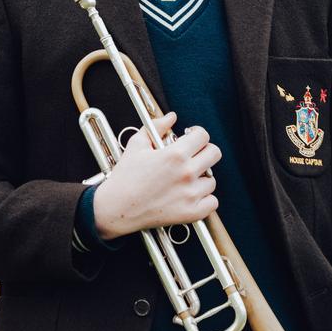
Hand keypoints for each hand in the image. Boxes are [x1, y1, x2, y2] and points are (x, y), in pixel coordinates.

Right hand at [93, 112, 220, 239]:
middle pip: (214, 154)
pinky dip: (204, 199)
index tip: (191, 137)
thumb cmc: (125, 176)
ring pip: (211, 180)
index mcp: (175, 154)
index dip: (196, 133)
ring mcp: (191, 194)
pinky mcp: (191, 213)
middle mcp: (186, 173)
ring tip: (186, 179)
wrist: (117, 208)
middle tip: (193, 156)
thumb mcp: (137, 144)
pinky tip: (191, 195)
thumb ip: (157, 126)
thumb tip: (172, 117)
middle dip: (204, 151)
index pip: (203, 136)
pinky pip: (212, 202)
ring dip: (201, 178)